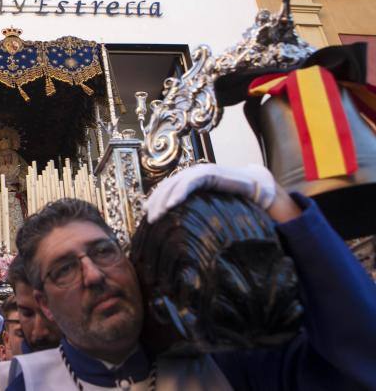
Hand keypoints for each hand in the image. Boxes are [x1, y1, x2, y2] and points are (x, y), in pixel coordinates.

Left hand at [144, 163, 276, 222]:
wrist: (259, 189)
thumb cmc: (235, 202)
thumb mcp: (208, 209)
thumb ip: (194, 213)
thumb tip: (179, 232)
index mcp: (189, 182)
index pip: (166, 190)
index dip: (155, 201)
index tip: (146, 215)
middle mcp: (193, 174)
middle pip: (167, 187)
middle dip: (156, 202)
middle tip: (149, 220)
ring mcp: (201, 171)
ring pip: (175, 183)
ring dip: (164, 199)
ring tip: (157, 215)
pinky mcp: (210, 172)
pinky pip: (191, 181)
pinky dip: (180, 192)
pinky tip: (173, 204)